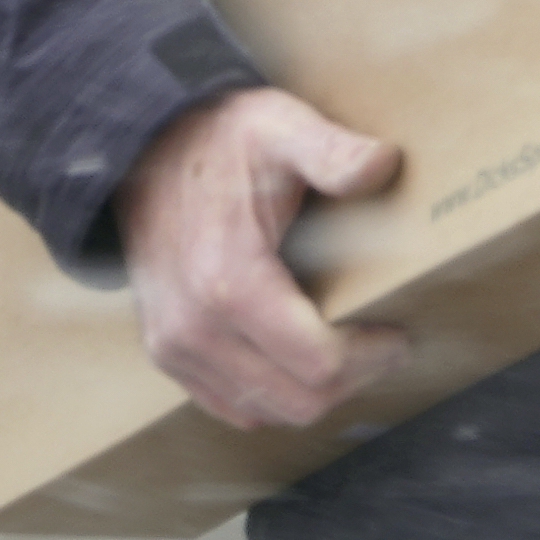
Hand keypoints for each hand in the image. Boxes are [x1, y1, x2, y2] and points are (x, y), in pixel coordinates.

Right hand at [119, 86, 405, 429]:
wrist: (143, 150)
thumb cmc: (220, 140)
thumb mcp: (281, 128)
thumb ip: (332, 151)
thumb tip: (384, 162)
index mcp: (229, 281)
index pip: (318, 364)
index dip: (371, 357)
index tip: (396, 334)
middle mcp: (193, 328)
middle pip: (297, 401)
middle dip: (350, 380)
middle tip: (380, 346)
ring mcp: (174, 346)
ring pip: (264, 411)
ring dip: (311, 390)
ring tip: (343, 349)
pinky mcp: (165, 353)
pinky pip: (229, 405)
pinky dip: (270, 393)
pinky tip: (296, 356)